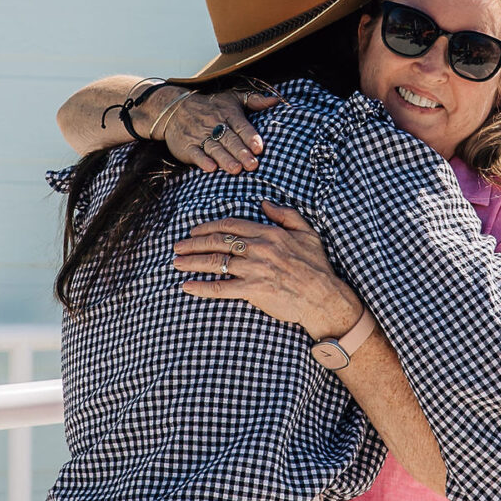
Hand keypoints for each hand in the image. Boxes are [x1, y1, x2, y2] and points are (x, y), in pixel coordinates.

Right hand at [159, 89, 280, 174]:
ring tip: (236, 169)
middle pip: (230, 140)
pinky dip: (202, 161)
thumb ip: (254, 101)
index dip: (250, 137)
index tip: (259, 148)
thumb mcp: (231, 98)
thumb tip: (276, 101)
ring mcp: (199, 136)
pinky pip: (195, 153)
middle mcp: (214, 125)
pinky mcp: (186, 146)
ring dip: (225, 159)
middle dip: (241, 152)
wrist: (174, 109)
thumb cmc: (210, 106)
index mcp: (228, 114)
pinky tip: (211, 168)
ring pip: (214, 148)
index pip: (241, 126)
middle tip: (253, 165)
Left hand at [173, 202, 361, 338]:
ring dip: (193, 262)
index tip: (195, 230)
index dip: (209, 226)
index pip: (231, 225)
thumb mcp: (307, 232)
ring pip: (216, 262)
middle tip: (178, 246)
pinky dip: (202, 286)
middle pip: (218, 241)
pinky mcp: (253, 290)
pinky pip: (221, 287)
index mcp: (269, 233)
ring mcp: (255, 269)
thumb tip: (265, 203)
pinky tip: (187, 286)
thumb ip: (286, 215)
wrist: (324, 297)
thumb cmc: (317, 266)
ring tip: (176, 263)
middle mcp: (259, 248)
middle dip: (194, 242)